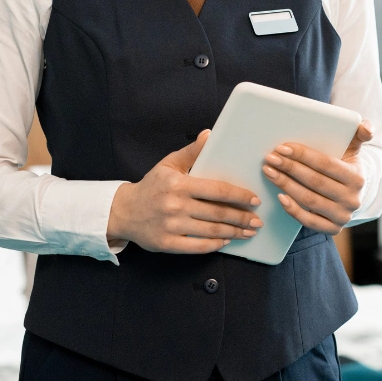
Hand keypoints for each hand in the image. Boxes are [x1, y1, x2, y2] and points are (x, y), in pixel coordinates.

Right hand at [107, 131, 262, 253]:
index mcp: (179, 184)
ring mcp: (172, 226)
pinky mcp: (167, 244)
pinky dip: (215, 245)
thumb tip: (210, 134)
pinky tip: (227, 240)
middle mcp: (176, 205)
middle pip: (218, 213)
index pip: (217, 190)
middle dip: (242, 217)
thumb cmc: (151, 186)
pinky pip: (197, 247)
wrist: (124, 211)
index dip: (239, 196)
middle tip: (257, 220)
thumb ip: (192, 151)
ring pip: (211, 231)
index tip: (255, 200)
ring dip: (234, 232)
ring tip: (249, 231)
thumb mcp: (169, 164)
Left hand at [261, 121, 372, 234]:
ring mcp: (343, 216)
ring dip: (285, 185)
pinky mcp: (333, 229)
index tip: (282, 148)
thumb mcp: (353, 150)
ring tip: (269, 172)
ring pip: (309, 200)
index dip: (303, 155)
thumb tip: (366, 126)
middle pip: (315, 181)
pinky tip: (280, 196)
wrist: (351, 194)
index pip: (326, 164)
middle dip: (289, 168)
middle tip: (270, 158)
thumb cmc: (345, 166)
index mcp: (357, 177)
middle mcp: (352, 199)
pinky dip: (293, 209)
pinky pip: (309, 221)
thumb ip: (359, 134)